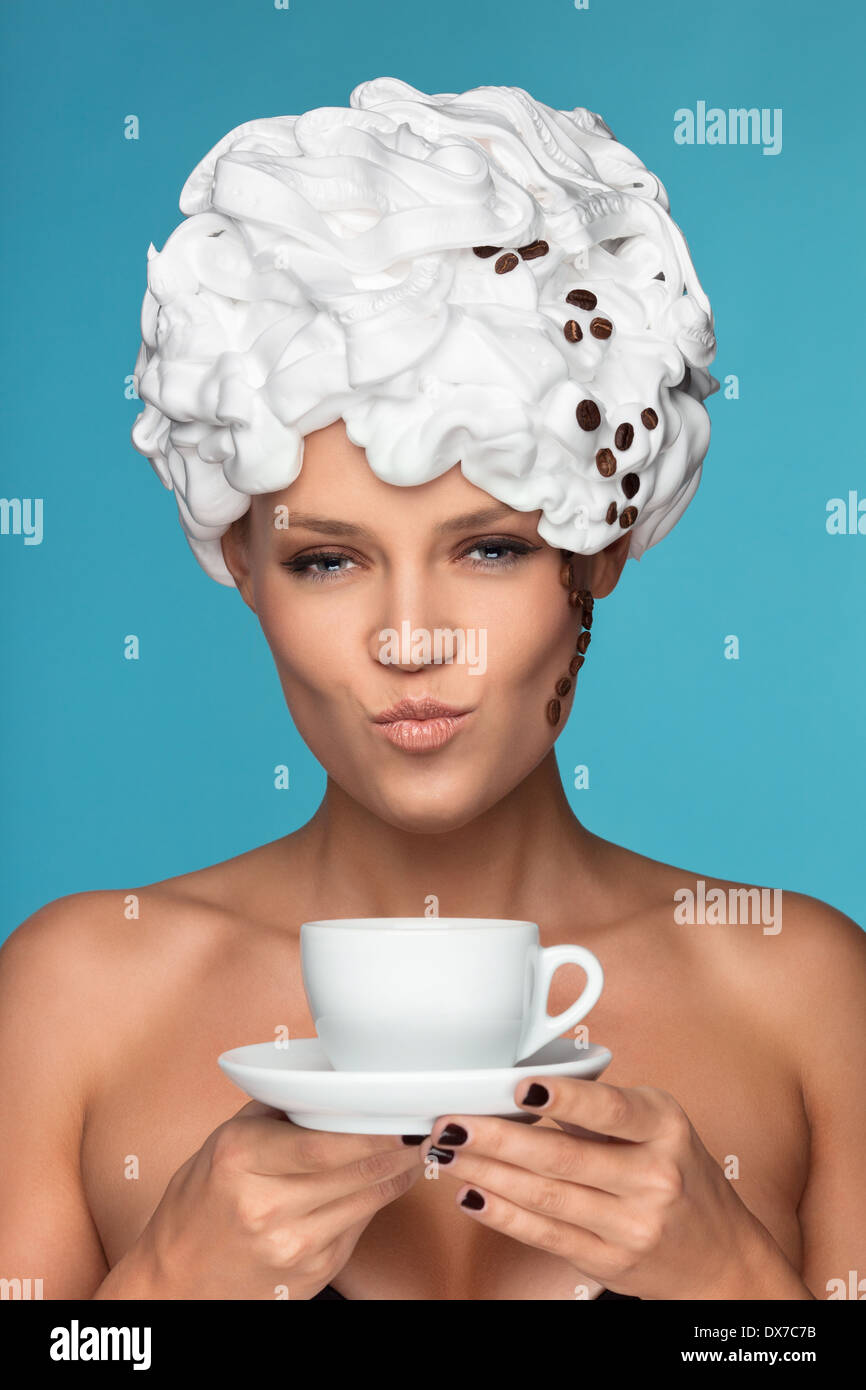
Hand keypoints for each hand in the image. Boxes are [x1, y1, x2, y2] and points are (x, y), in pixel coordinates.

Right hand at [115, 1101, 424, 1299]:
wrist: (177, 1280)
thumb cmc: (200, 1203)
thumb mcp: (225, 1141)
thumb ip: (278, 1110)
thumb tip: (336, 1082)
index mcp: (240, 1159)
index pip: (323, 1142)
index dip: (372, 1127)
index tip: (398, 1107)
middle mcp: (265, 1205)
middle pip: (355, 1169)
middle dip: (398, 1143)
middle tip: (423, 1119)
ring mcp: (291, 1245)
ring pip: (368, 1198)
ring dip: (400, 1169)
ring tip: (417, 1144)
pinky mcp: (311, 1272)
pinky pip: (360, 1225)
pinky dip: (379, 1198)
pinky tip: (390, 1178)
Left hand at [423, 1078, 785, 1299]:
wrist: (721, 1254)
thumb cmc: (679, 1172)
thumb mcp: (657, 1125)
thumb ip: (599, 1109)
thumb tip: (525, 1086)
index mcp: (663, 1128)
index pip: (610, 1110)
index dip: (564, 1099)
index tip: (520, 1087)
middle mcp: (652, 1177)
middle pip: (561, 1158)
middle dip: (495, 1140)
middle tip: (450, 1123)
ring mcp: (630, 1225)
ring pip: (544, 1197)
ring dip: (485, 1173)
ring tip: (446, 1153)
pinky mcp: (608, 1260)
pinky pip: (545, 1234)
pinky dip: (502, 1215)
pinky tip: (470, 1194)